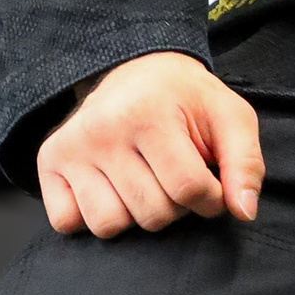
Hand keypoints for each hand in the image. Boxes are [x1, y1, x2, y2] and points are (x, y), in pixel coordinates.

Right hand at [37, 50, 263, 237]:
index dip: (211, 199)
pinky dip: (91, 216)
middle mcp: (102, 129)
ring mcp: (72, 147)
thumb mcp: (229, 116)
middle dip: (175, 207)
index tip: (212, 185)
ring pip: (110, 226)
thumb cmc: (186, 99)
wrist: (136, 68)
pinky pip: (69, 223)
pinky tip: (109, 186)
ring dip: (134, 214)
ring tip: (143, 180)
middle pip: (152, 214)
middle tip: (173, 174)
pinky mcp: (49, 161)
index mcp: (149, 113)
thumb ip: (245, 164)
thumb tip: (244, 213)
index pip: (189, 189)